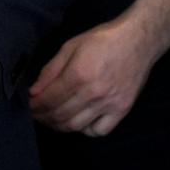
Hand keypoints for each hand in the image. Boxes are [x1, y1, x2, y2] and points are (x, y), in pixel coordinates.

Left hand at [29, 18, 156, 135]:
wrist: (139, 39)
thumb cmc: (104, 39)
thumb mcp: (72, 46)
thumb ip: (51, 70)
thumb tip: (34, 91)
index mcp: (79, 73)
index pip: (49, 99)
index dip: (35, 106)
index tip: (29, 106)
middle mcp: (94, 92)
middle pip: (60, 115)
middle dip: (44, 117)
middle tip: (38, 114)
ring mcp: (109, 103)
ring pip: (76, 126)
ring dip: (60, 126)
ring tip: (54, 119)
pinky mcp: (122, 109)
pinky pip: (99, 131)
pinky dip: (86, 130)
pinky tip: (81, 120)